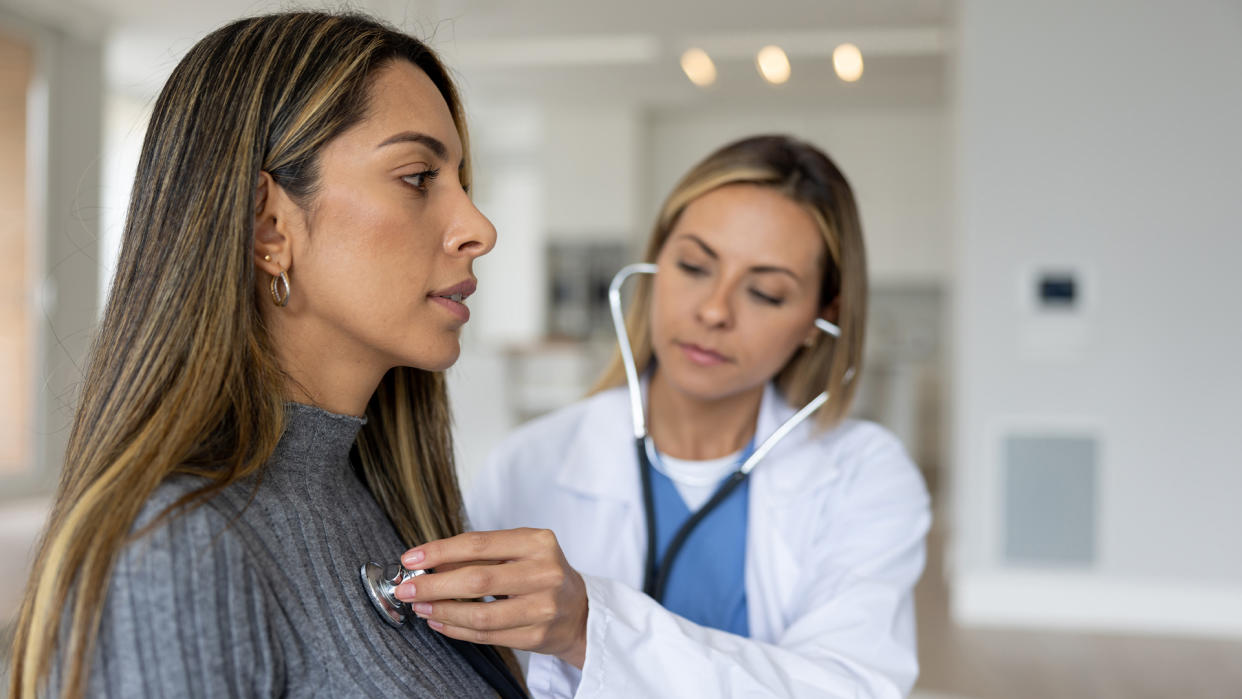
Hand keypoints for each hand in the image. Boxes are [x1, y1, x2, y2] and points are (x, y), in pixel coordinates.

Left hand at [394, 528, 588, 667]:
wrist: (580, 611)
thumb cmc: (541, 575)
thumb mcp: (519, 552)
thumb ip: (479, 555)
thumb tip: (429, 563)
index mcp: (539, 542)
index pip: (480, 544)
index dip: (440, 551)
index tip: (411, 558)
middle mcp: (545, 572)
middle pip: (477, 580)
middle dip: (434, 585)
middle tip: (407, 589)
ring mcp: (543, 607)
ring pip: (481, 614)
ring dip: (443, 612)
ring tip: (421, 608)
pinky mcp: (537, 636)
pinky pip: (488, 636)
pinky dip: (457, 630)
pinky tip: (440, 623)